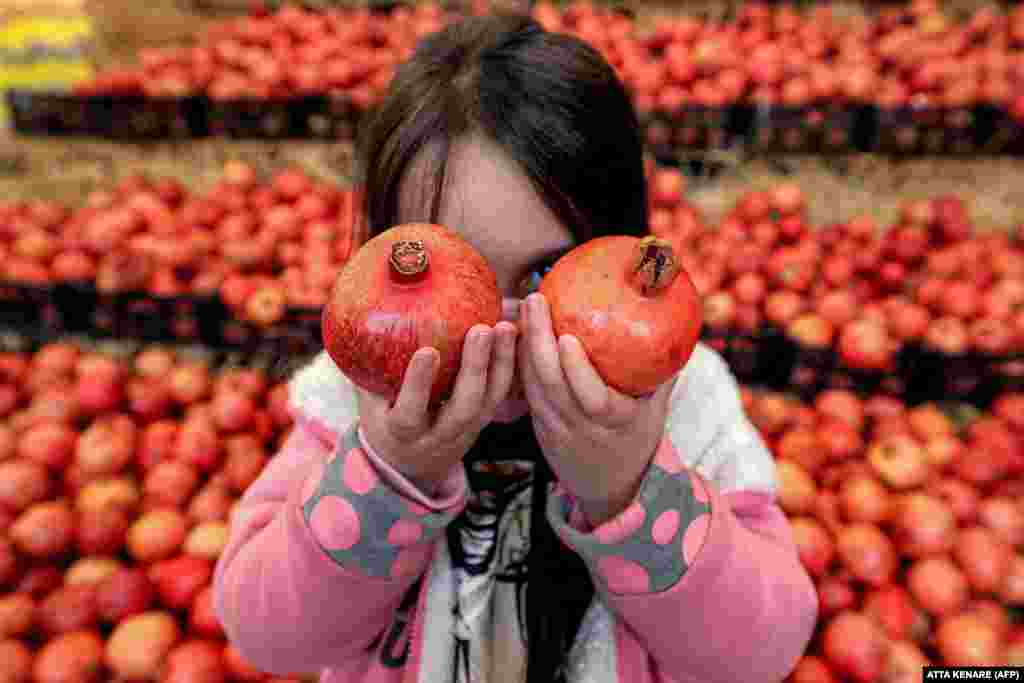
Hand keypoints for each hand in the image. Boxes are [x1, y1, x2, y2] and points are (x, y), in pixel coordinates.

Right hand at [355, 322, 518, 494]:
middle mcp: (439, 436)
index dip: (418, 384)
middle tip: (480, 330)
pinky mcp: (484, 420)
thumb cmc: (383, 421)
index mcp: (403, 433)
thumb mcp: (368, 402)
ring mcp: (467, 430)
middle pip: (463, 407)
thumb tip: (357, 318)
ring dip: (500, 362)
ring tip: (504, 326)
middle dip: (474, 368)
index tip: (426, 351)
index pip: (410, 412)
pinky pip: (500, 393)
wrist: (410, 466)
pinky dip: (509, 363)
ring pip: (489, 400)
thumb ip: (367, 369)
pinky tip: (513, 332)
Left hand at [518, 293, 676, 526]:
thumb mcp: (656, 411)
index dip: (576, 369)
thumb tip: (675, 324)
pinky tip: (517, 331)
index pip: (591, 398)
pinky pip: (526, 392)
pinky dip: (519, 362)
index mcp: (616, 423)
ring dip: (523, 345)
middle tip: (534, 300)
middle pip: (552, 384)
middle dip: (538, 339)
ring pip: (533, 386)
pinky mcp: (539, 428)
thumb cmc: (637, 439)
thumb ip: (662, 372)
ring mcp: (556, 430)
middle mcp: (582, 427)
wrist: (610, 488)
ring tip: (523, 307)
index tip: (567, 337)